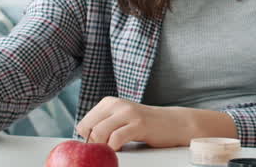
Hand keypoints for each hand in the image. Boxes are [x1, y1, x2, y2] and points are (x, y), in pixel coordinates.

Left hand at [75, 97, 191, 149]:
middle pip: (89, 129)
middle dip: (94, 145)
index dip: (87, 140)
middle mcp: (116, 104)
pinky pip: (116, 139)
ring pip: (99, 133)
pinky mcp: (138, 123)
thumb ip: (103, 126)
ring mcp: (128, 112)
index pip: (83, 125)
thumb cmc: (144, 125)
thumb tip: (84, 144)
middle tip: (105, 152)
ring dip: (103, 148)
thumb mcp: (120, 121)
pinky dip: (114, 149)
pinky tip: (121, 150)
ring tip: (114, 150)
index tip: (98, 147)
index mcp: (108, 102)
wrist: (173, 123)